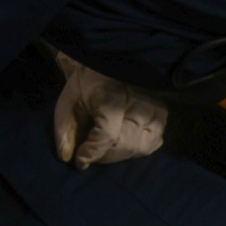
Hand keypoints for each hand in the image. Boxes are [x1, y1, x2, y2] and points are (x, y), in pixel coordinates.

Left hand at [53, 52, 167, 168]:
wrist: (104, 64)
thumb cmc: (84, 87)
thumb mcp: (67, 103)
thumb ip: (65, 130)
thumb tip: (67, 157)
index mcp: (112, 93)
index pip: (108, 133)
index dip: (92, 152)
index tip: (79, 160)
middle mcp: (138, 99)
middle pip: (126, 144)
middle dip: (104, 156)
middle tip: (90, 153)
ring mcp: (154, 107)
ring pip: (141, 147)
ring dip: (120, 155)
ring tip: (105, 149)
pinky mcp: (161, 115)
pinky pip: (153, 144)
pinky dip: (135, 150)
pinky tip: (121, 144)